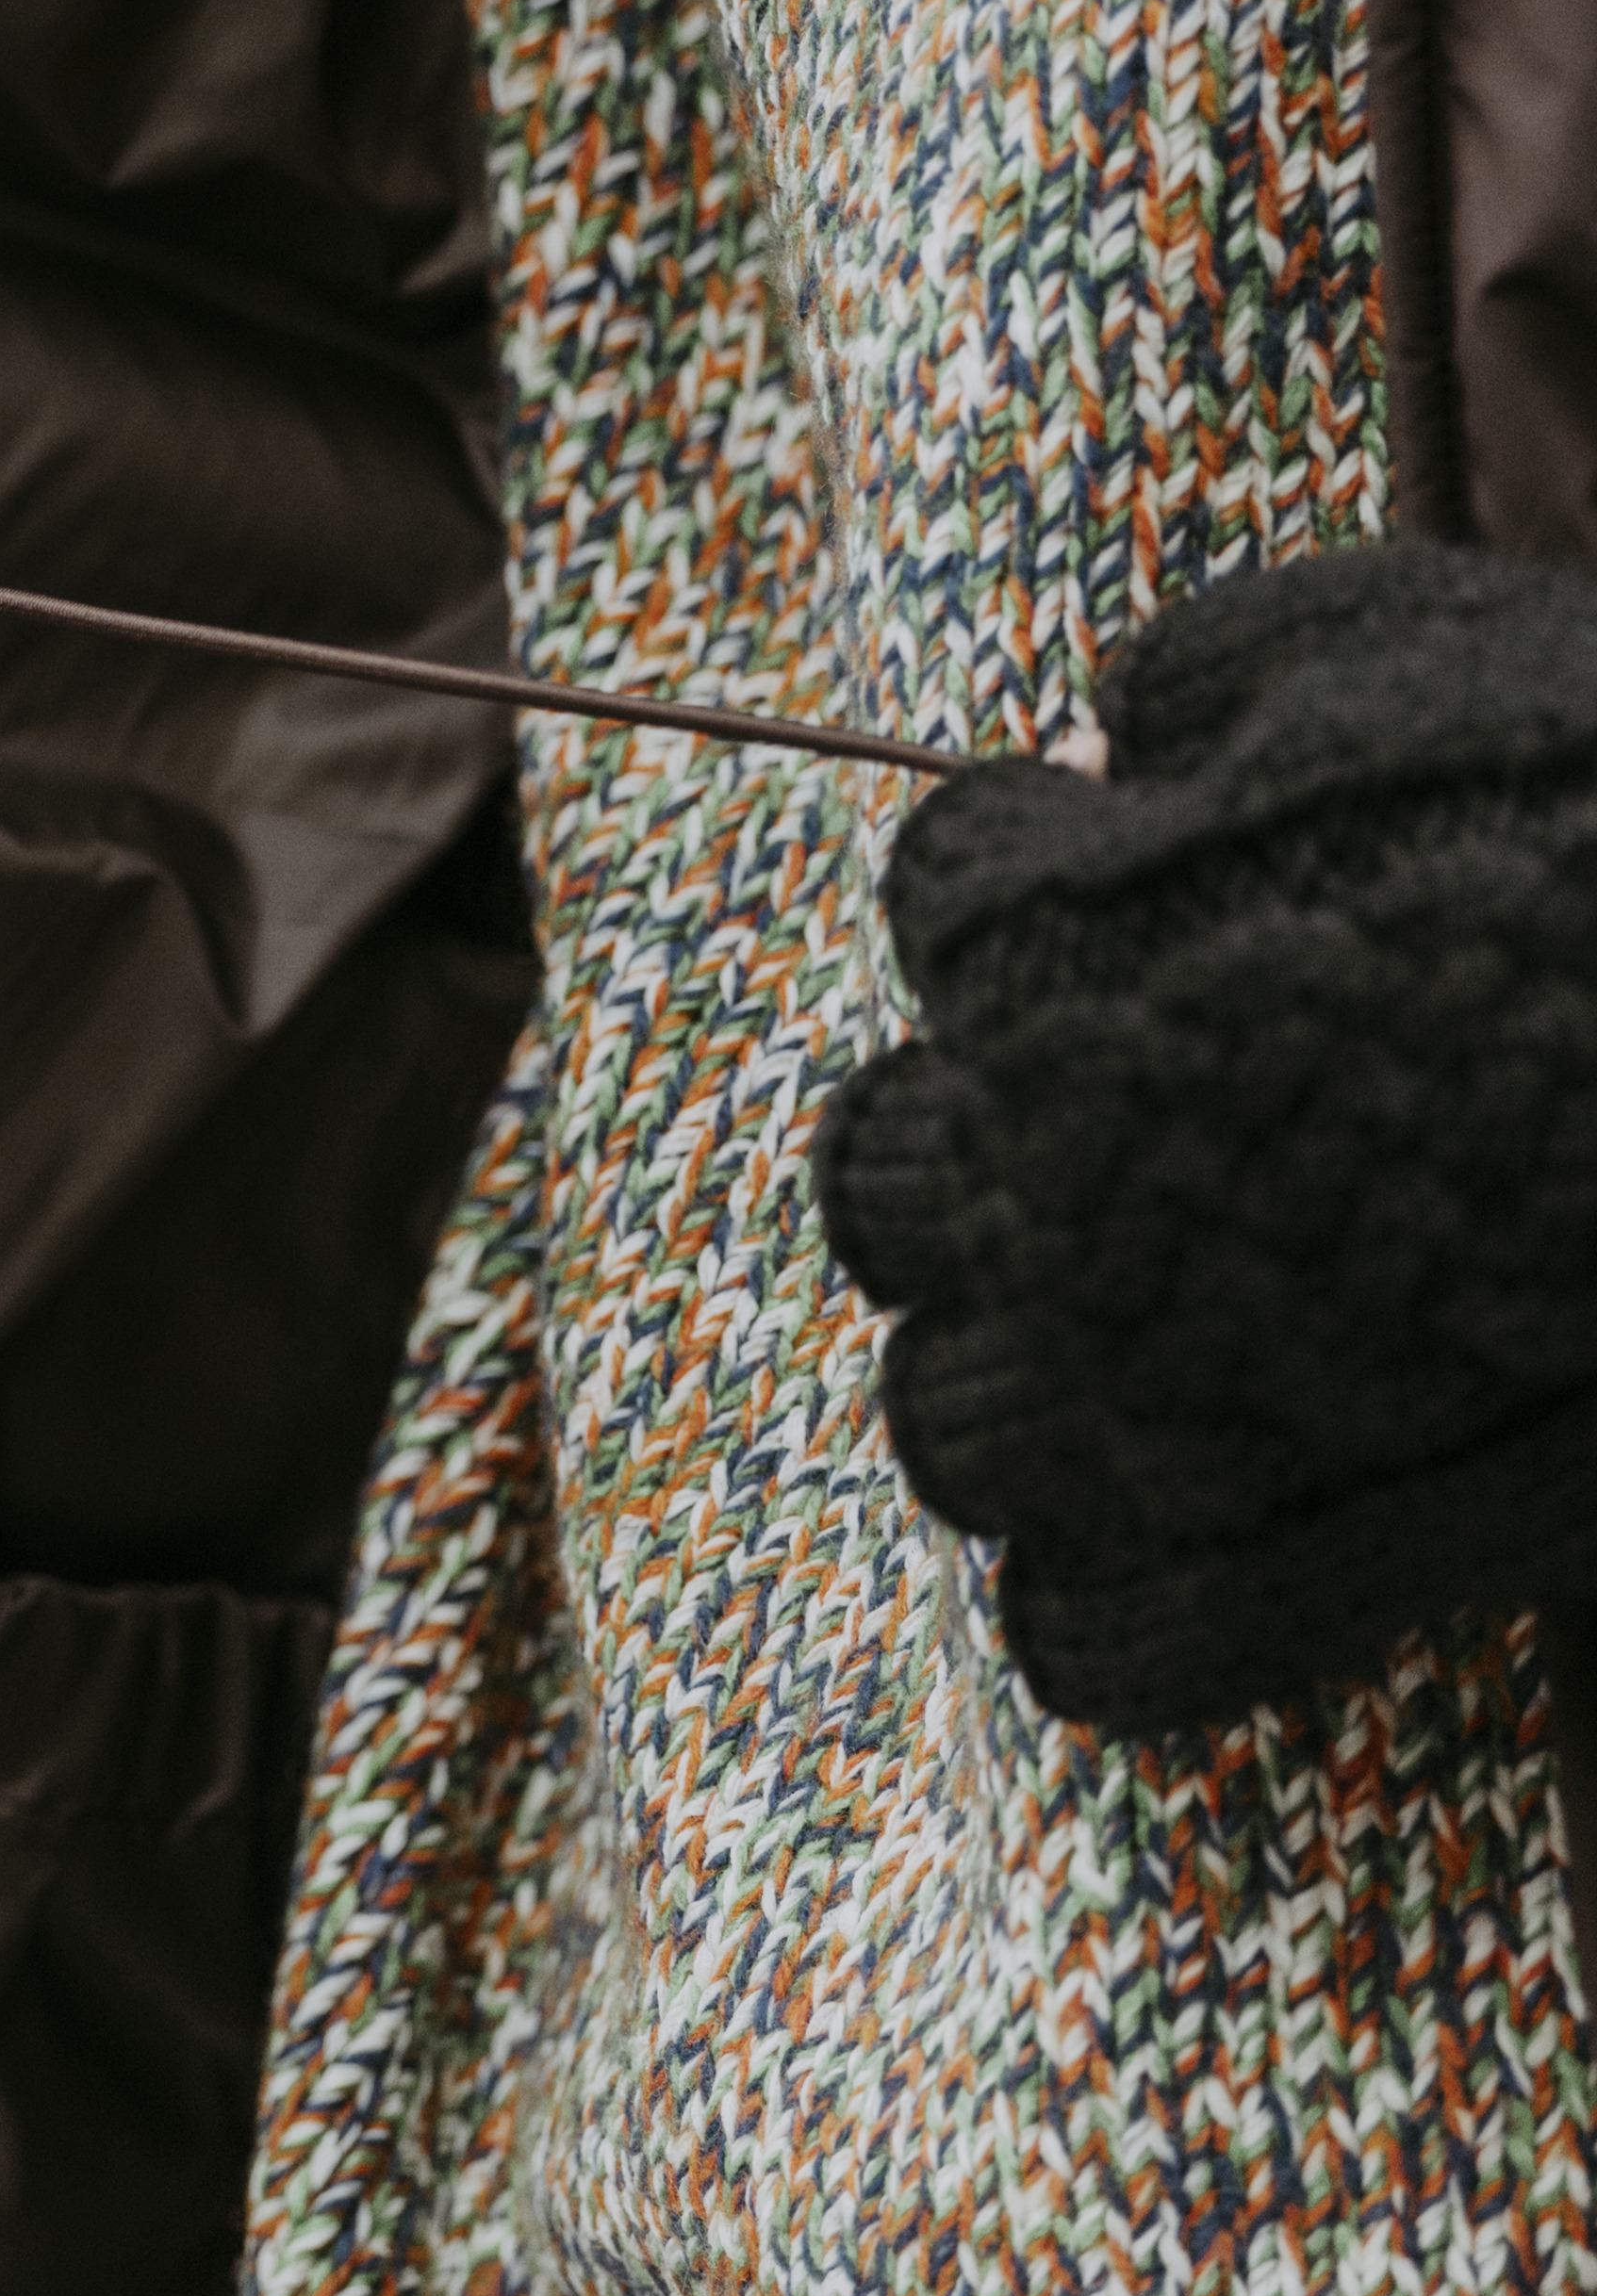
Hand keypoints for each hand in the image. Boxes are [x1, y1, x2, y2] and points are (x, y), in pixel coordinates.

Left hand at [813, 544, 1596, 1732]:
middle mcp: (1036, 1171)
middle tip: (1142, 1138)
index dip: (1063, 886)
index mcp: (1040, 940)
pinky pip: (1090, 1626)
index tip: (1176, 897)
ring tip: (1179, 1335)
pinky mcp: (1264, 1563)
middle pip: (883, 1184)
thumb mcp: (1412, 669)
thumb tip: (1124, 735)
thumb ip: (1229, 684)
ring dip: (1031, 1371)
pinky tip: (1220, 1517)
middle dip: (987, 1149)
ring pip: (952, 1419)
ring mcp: (1138, 1388)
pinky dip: (1128, 1585)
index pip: (948, 894)